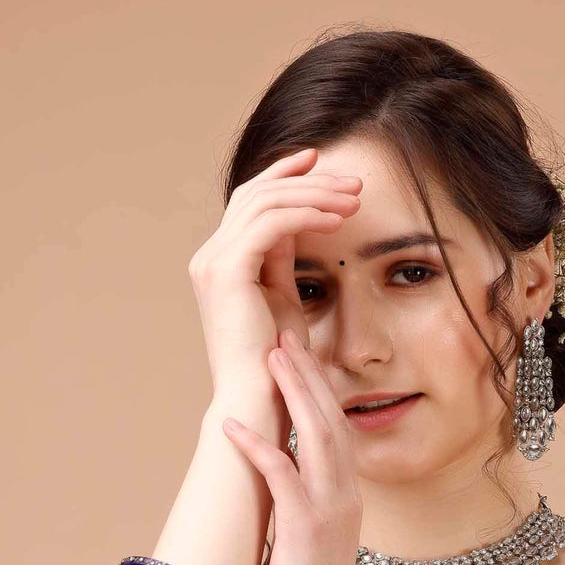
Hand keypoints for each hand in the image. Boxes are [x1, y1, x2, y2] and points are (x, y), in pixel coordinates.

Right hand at [187, 148, 362, 398]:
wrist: (256, 399)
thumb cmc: (275, 364)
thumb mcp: (282, 300)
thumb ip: (282, 260)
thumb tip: (296, 226)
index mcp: (221, 262)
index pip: (251, 202)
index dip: (286, 177)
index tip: (324, 166)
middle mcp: (210, 256)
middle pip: (258, 193)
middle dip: (308, 180)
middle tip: (353, 181)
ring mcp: (214, 261)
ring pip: (267, 202)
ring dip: (316, 195)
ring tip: (355, 199)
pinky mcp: (228, 270)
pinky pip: (271, 224)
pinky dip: (307, 214)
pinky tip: (338, 219)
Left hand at [221, 326, 362, 564]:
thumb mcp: (310, 547)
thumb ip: (303, 511)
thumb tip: (282, 489)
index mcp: (346, 502)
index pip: (335, 432)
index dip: (317, 391)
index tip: (297, 356)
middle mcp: (345, 500)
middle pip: (331, 421)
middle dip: (307, 376)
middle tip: (285, 334)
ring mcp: (329, 514)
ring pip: (316, 437)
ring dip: (292, 394)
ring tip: (271, 357)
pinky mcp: (305, 531)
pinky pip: (283, 477)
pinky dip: (259, 447)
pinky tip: (234, 424)